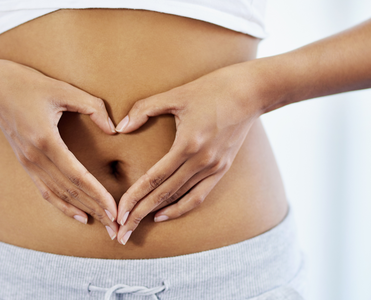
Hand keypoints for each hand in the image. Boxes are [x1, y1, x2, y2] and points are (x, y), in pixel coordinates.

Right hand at [0, 57, 118, 236]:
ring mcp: (28, 163)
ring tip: (102, 224)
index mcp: (46, 140)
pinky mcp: (25, 163)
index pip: (77, 176)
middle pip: (69, 191)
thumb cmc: (28, 84)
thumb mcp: (63, 89)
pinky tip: (78, 214)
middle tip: (115, 226)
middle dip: (95, 210)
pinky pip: (45, 190)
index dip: (97, 194)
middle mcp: (35, 157)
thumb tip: (113, 129)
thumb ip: (93, 107)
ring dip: (82, 211)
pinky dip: (62, 205)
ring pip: (58, 195)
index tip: (115, 210)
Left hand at [113, 63, 263, 244]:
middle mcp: (202, 161)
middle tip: (121, 232)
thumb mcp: (175, 94)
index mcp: (188, 144)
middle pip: (164, 195)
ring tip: (137, 227)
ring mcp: (215, 167)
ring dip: (157, 214)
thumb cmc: (211, 88)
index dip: (134, 197)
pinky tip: (164, 214)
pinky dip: (181, 207)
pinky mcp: (223, 168)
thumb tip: (120, 127)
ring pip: (181, 198)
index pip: (154, 178)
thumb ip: (144, 109)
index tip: (118, 213)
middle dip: (140, 214)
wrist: (252, 92)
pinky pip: (199, 195)